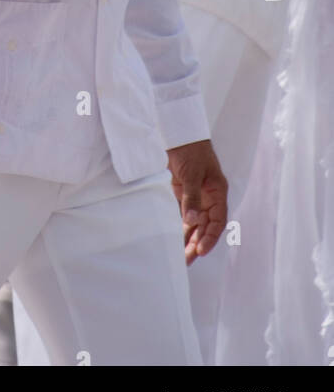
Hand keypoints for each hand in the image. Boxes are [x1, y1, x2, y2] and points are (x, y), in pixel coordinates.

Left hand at [166, 140, 227, 263]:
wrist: (178, 132)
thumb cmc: (191, 149)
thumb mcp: (192, 173)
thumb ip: (191, 197)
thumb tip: (191, 220)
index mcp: (217, 192)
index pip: (217, 220)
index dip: (211, 237)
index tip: (201, 250)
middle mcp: (209, 197)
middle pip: (206, 226)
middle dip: (198, 242)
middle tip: (188, 259)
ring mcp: (196, 196)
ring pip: (195, 223)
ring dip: (189, 238)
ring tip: (181, 257)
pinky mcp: (182, 193)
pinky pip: (184, 214)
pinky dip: (180, 227)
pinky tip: (175, 240)